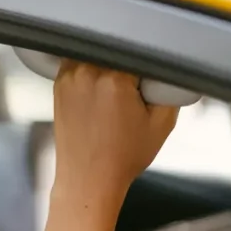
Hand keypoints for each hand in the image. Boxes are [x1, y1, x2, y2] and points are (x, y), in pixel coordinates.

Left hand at [39, 62, 178, 230]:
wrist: (87, 181)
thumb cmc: (121, 159)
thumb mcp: (161, 126)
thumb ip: (171, 89)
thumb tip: (168, 69)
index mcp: (114, 78)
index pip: (139, 51)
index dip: (146, 68)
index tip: (145, 87)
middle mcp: (88, 71)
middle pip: (118, 49)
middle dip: (127, 68)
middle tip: (129, 96)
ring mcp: (70, 75)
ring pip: (99, 53)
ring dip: (109, 68)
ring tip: (111, 100)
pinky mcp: (60, 82)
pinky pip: (81, 62)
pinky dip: (92, 73)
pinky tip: (97, 98)